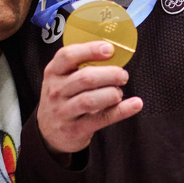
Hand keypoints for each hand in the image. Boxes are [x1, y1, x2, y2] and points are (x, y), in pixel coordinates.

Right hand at [37, 41, 142, 157]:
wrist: (48, 132)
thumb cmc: (63, 98)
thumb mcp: (63, 79)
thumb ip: (82, 66)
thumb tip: (113, 54)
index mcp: (53, 72)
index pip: (68, 56)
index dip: (90, 50)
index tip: (109, 49)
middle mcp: (56, 91)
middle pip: (85, 78)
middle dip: (110, 74)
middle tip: (122, 75)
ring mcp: (63, 112)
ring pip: (90, 100)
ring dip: (112, 93)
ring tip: (119, 92)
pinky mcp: (75, 129)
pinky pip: (101, 118)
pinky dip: (121, 111)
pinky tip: (135, 104)